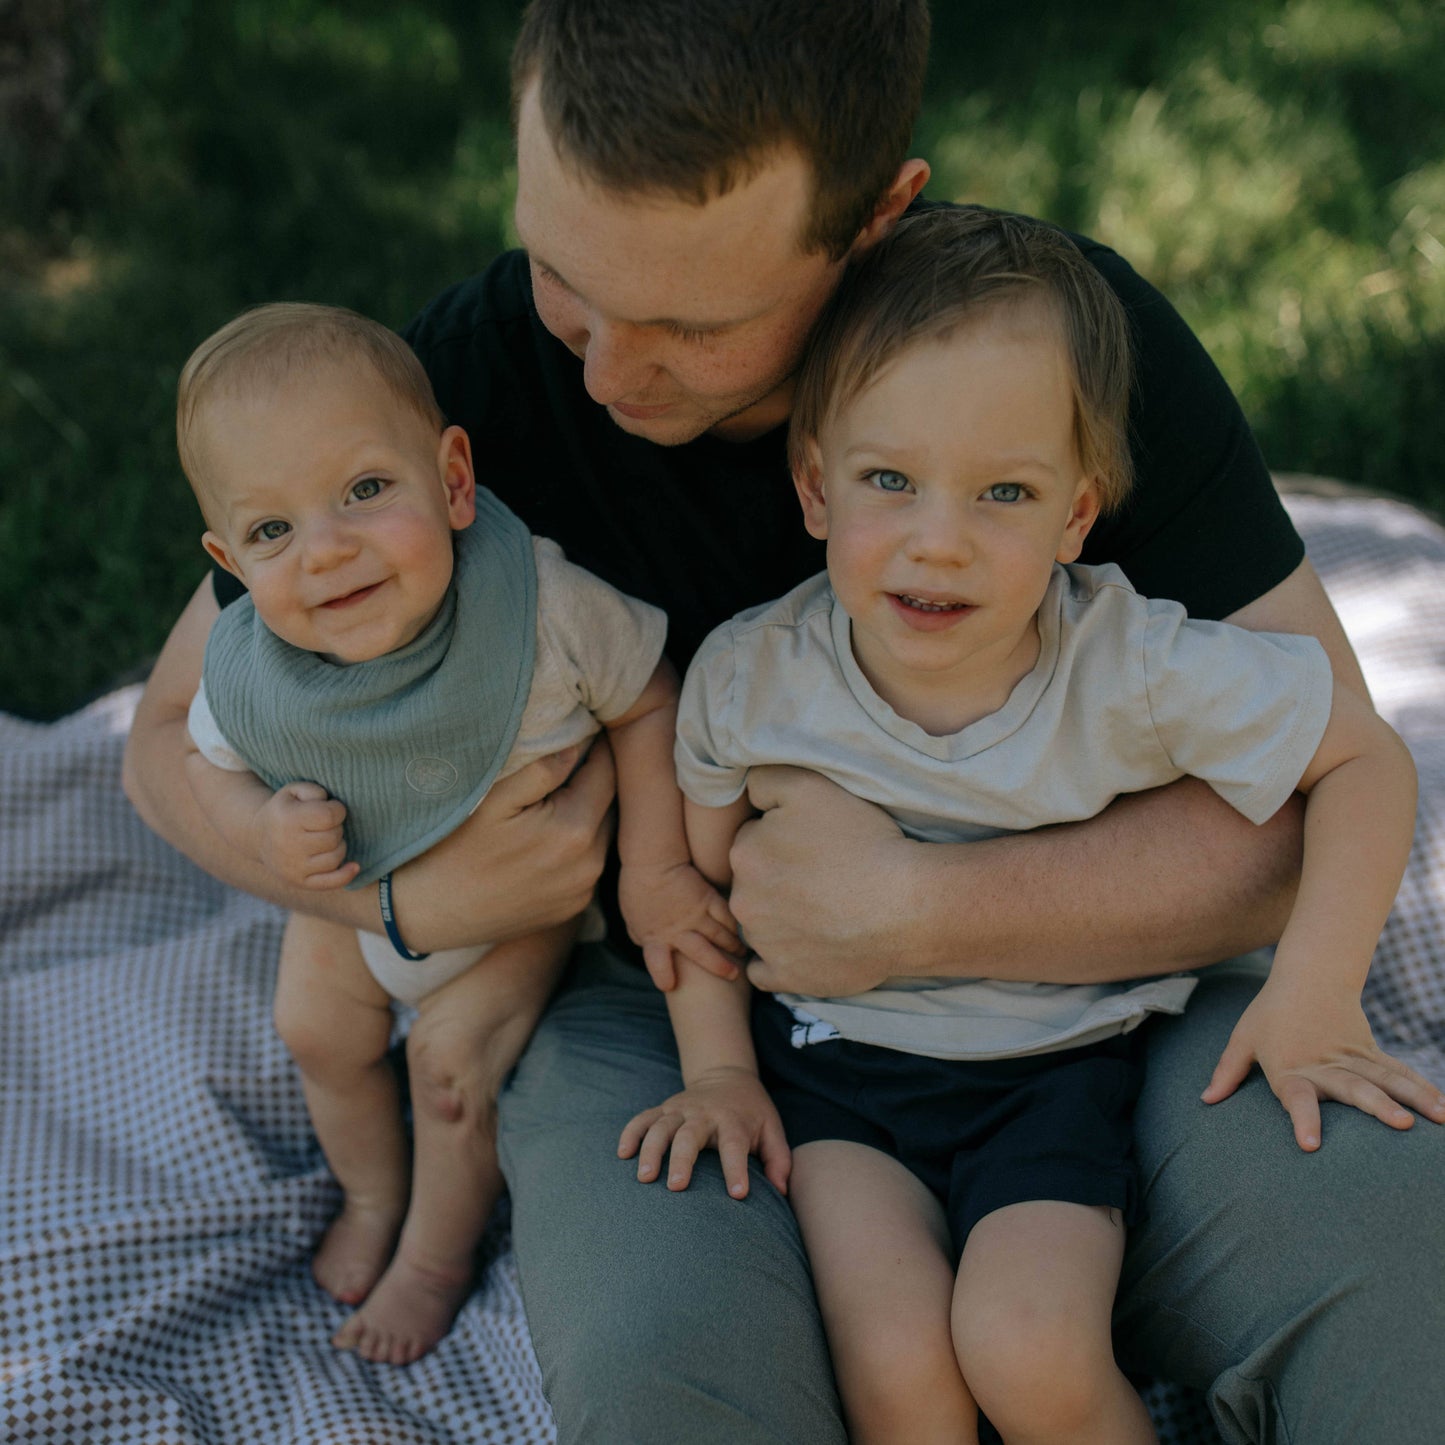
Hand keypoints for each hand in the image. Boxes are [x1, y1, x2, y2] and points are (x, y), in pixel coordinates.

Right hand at [255, 781, 358, 888]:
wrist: (259, 836)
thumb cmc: (286, 810)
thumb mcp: (294, 790)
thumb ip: (315, 791)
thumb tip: (331, 807)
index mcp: (288, 819)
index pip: (329, 816)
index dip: (337, 810)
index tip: (332, 808)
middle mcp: (289, 845)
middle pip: (333, 837)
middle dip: (336, 828)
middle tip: (325, 825)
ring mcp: (294, 867)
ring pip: (335, 857)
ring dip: (338, 846)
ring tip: (326, 838)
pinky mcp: (299, 881)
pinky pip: (329, 882)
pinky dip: (345, 875)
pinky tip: (354, 866)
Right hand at [390, 738, 615, 948]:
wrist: (426, 913)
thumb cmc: (452, 849)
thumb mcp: (492, 799)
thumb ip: (542, 770)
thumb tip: (579, 745)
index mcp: (574, 832)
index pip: (608, 774)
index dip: (598, 748)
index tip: (586, 730)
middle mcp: (589, 866)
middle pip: (610, 805)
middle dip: (595, 779)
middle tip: (574, 755)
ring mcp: (581, 892)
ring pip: (602, 834)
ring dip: (589, 812)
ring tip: (561, 793)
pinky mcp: (571, 909)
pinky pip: (588, 864)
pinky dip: (579, 844)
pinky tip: (550, 833)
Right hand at [618, 1066, 790, 1198]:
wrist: (726, 1076)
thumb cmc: (751, 1113)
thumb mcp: (772, 1130)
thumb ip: (778, 1160)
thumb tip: (782, 1191)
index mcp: (734, 1122)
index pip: (736, 1146)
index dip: (737, 1169)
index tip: (738, 1194)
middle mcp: (704, 1114)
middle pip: (690, 1135)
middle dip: (682, 1160)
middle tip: (676, 1187)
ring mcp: (680, 1110)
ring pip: (661, 1127)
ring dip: (651, 1149)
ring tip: (644, 1177)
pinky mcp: (663, 1109)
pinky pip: (642, 1119)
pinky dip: (631, 1133)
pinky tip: (623, 1154)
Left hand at [619, 859, 744, 991]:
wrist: (651, 859)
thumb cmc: (637, 889)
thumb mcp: (632, 920)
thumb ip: (644, 937)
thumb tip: (650, 946)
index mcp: (654, 938)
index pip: (659, 965)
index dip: (664, 977)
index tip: (670, 985)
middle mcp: (677, 931)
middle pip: (702, 954)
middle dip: (719, 966)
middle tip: (733, 974)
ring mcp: (695, 915)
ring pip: (720, 935)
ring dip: (734, 946)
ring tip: (744, 953)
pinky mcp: (707, 899)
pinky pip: (726, 915)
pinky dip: (736, 924)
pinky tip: (744, 929)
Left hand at [732, 766, 908, 996]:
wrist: (904, 907)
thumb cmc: (861, 842)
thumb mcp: (810, 787)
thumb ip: (765, 780)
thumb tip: (748, 792)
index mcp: (744, 853)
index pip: (752, 839)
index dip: (782, 837)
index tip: (812, 842)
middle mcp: (743, 901)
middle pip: (754, 882)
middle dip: (778, 877)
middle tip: (821, 874)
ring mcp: (764, 943)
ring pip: (759, 923)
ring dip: (780, 916)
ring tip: (825, 908)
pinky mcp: (785, 976)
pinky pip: (766, 970)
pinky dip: (781, 960)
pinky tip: (805, 945)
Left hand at [1202, 976, 1444, 1149]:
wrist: (1307, 976)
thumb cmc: (1270, 1013)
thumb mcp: (1243, 1038)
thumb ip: (1228, 1071)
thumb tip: (1206, 1100)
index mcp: (1291, 1068)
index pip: (1296, 1097)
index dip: (1302, 1120)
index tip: (1310, 1144)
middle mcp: (1325, 1065)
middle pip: (1353, 1087)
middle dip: (1377, 1107)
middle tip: (1400, 1124)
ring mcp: (1353, 1058)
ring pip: (1386, 1079)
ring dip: (1414, 1098)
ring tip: (1440, 1118)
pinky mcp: (1371, 1052)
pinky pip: (1399, 1072)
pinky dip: (1423, 1088)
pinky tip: (1443, 1108)